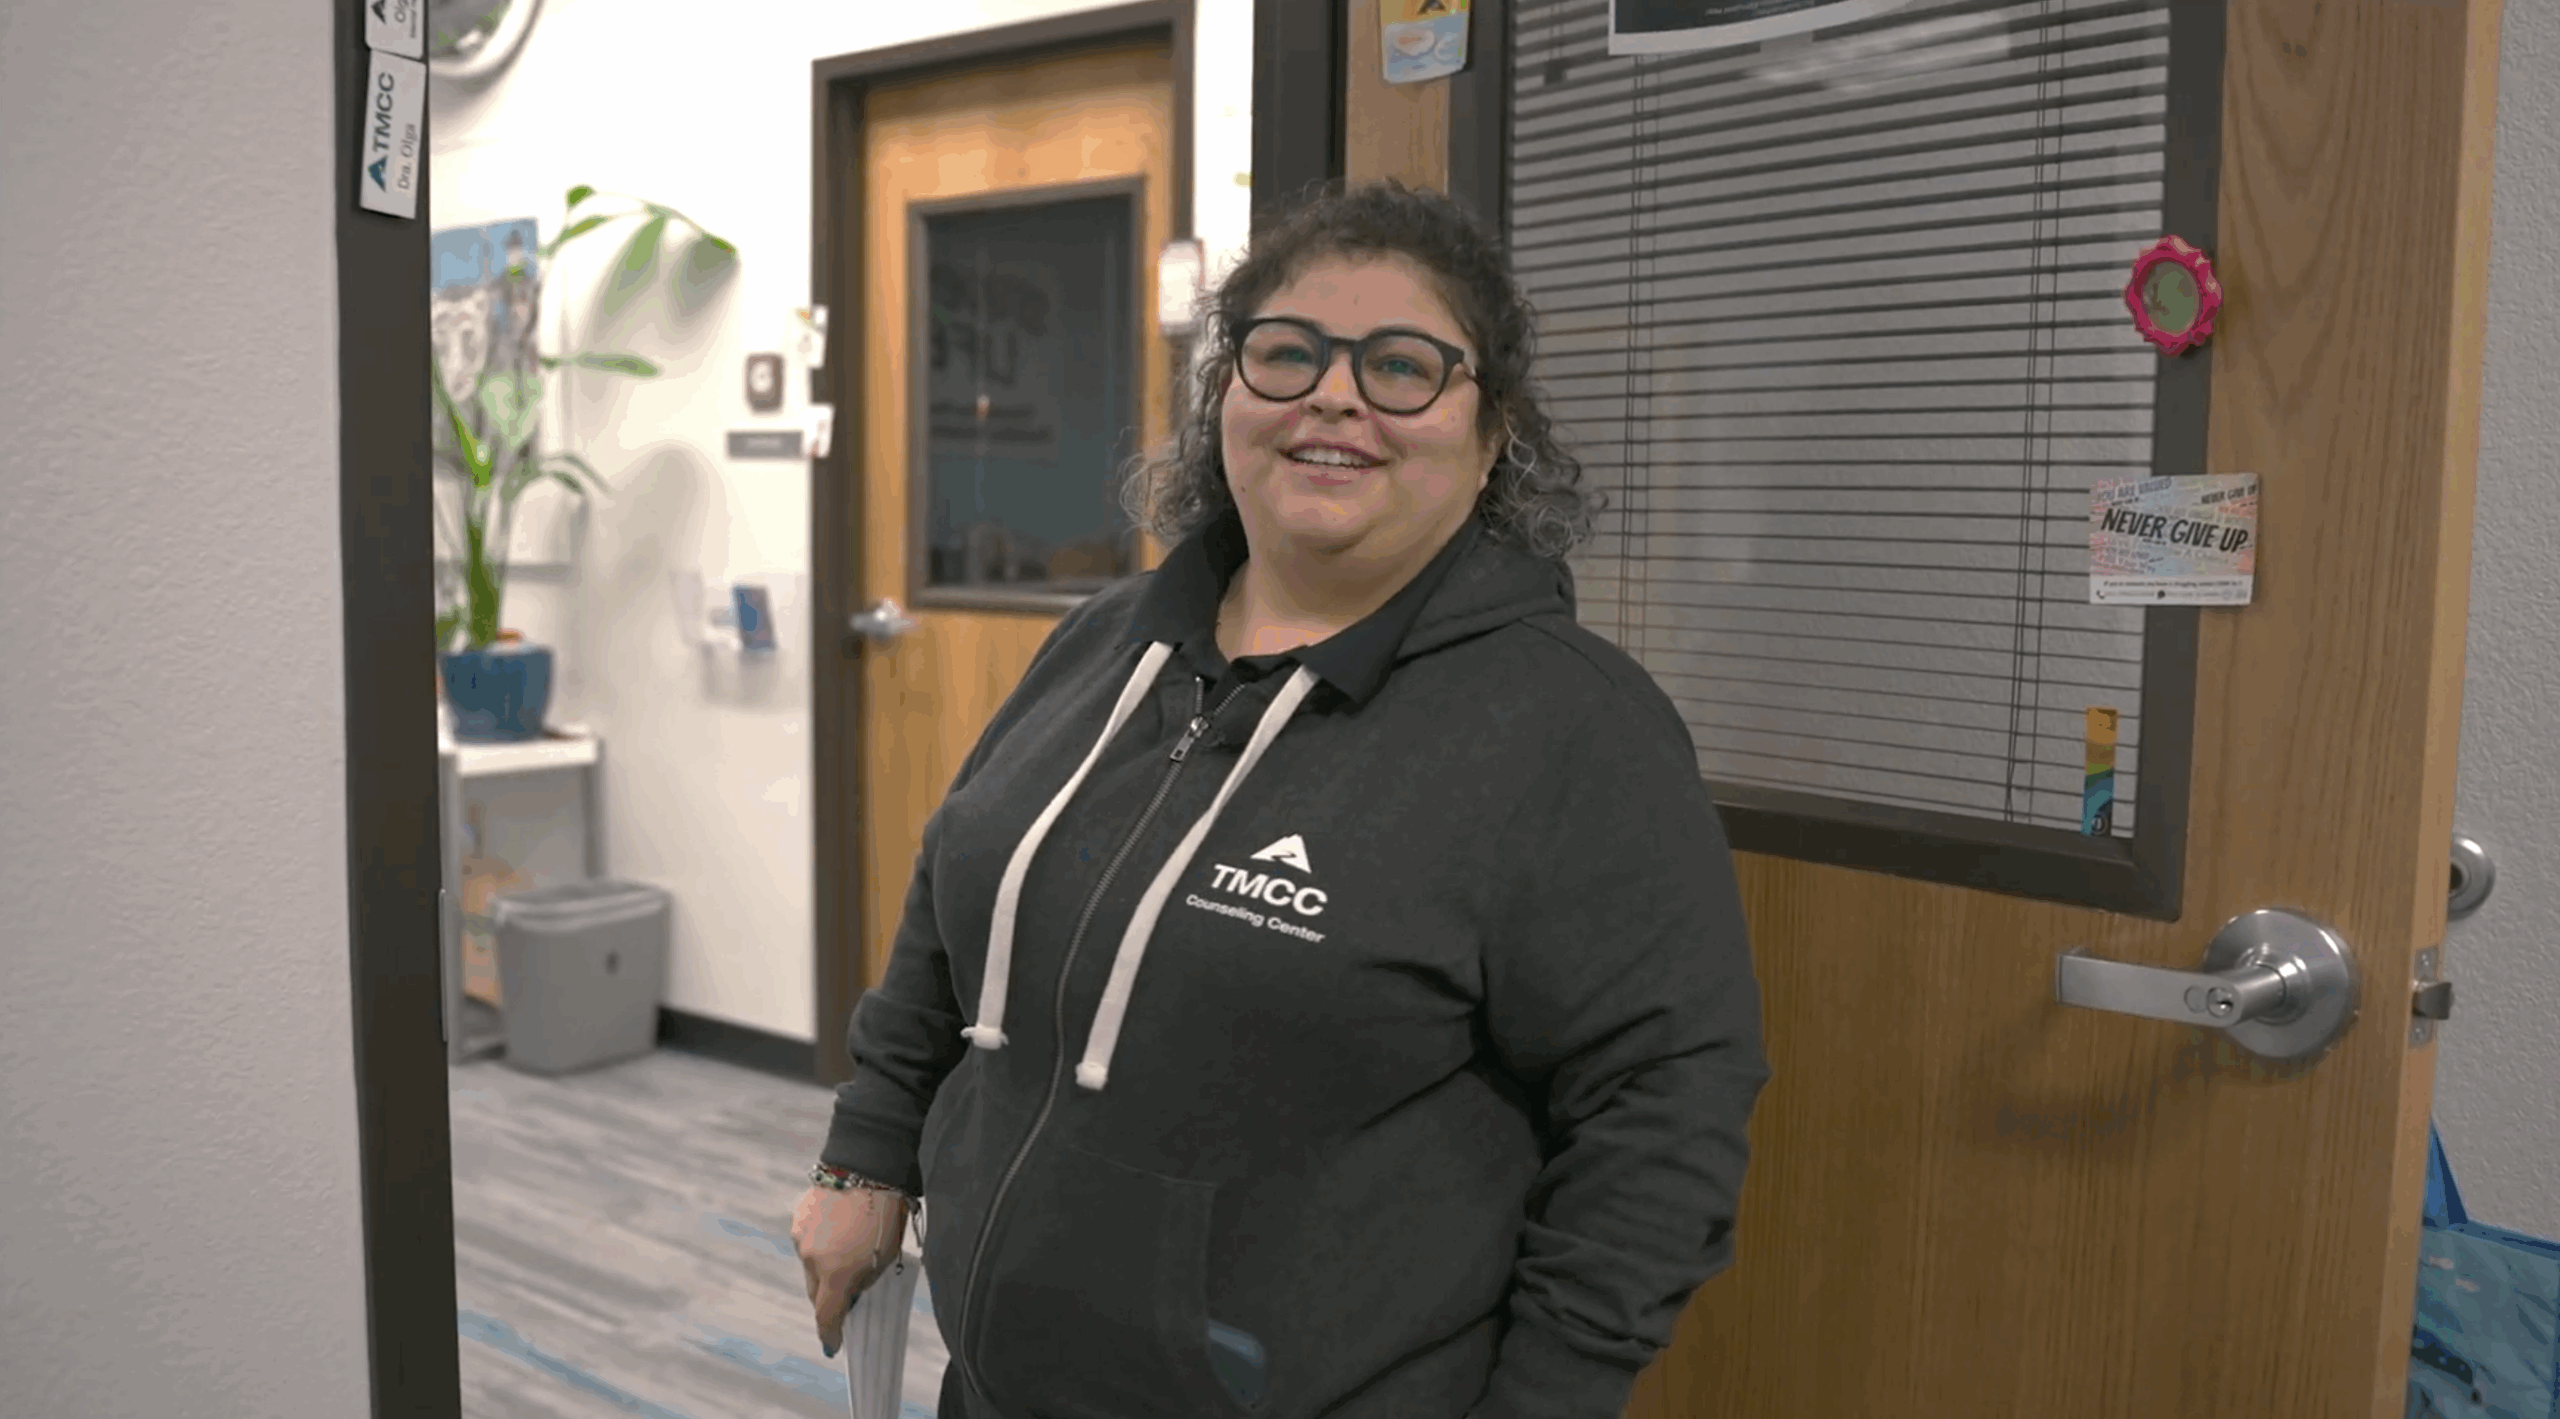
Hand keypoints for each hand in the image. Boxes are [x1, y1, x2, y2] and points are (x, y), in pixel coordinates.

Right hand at [791, 1184, 910, 1357]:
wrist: (868, 1164)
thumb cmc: (886, 1212)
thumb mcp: (885, 1256)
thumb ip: (863, 1281)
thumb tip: (849, 1294)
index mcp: (835, 1273)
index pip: (826, 1316)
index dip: (829, 1334)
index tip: (833, 1346)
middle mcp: (811, 1259)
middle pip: (816, 1292)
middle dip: (829, 1297)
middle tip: (846, 1295)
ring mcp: (801, 1237)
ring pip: (810, 1265)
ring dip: (825, 1266)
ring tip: (848, 1249)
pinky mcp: (797, 1217)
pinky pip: (807, 1241)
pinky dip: (820, 1243)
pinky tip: (839, 1228)